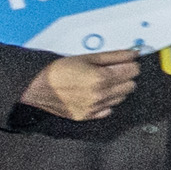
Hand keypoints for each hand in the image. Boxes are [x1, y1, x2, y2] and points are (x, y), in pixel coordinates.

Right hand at [16, 51, 142, 121]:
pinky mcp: (88, 116)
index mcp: (101, 78)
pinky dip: (106, 102)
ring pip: (121, 98)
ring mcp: (95, 108)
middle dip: (125, 77)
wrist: (37, 86)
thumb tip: (133, 53)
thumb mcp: (87, 57)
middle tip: (113, 71)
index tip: (127, 62)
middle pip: (130, 86)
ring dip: (116, 89)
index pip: (133, 71)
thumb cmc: (59, 70)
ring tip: (101, 82)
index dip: (131, 65)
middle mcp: (100, 95)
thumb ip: (114, 56)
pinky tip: (96, 94)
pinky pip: (108, 110)